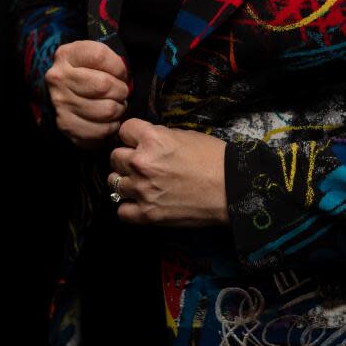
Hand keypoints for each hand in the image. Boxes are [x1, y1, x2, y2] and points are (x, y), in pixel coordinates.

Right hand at [44, 39, 129, 149]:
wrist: (66, 91)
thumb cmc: (90, 72)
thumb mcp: (96, 56)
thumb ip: (111, 61)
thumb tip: (127, 81)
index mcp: (67, 55)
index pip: (100, 57)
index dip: (119, 67)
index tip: (121, 74)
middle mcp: (59, 78)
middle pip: (103, 85)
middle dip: (121, 91)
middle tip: (121, 93)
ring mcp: (60, 103)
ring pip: (106, 110)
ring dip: (119, 110)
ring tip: (116, 106)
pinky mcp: (65, 125)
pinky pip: (100, 131)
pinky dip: (111, 127)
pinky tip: (109, 120)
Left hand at [108, 118, 227, 227]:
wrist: (232, 189)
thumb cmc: (214, 159)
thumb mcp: (185, 135)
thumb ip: (159, 137)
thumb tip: (145, 142)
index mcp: (152, 139)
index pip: (124, 130)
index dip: (133, 136)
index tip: (139, 142)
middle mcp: (141, 163)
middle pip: (115, 156)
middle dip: (127, 158)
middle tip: (142, 164)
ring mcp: (142, 190)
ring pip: (113, 182)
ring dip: (126, 181)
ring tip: (141, 183)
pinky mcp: (147, 214)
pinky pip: (121, 210)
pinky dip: (129, 207)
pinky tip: (140, 202)